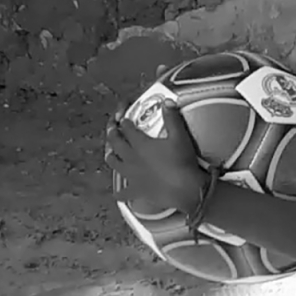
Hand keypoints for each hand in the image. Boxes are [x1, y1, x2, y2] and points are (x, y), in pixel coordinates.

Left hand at [105, 82, 206, 214]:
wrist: (184, 188)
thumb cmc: (182, 161)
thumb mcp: (179, 136)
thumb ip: (172, 118)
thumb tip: (167, 102)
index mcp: (140, 143)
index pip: (127, 128)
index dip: (124, 121)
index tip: (123, 117)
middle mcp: (131, 158)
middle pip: (115, 142)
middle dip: (112, 133)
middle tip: (112, 128)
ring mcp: (131, 175)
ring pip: (114, 163)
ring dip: (111, 156)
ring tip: (111, 153)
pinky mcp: (136, 190)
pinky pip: (123, 193)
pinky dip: (120, 193)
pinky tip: (118, 193)